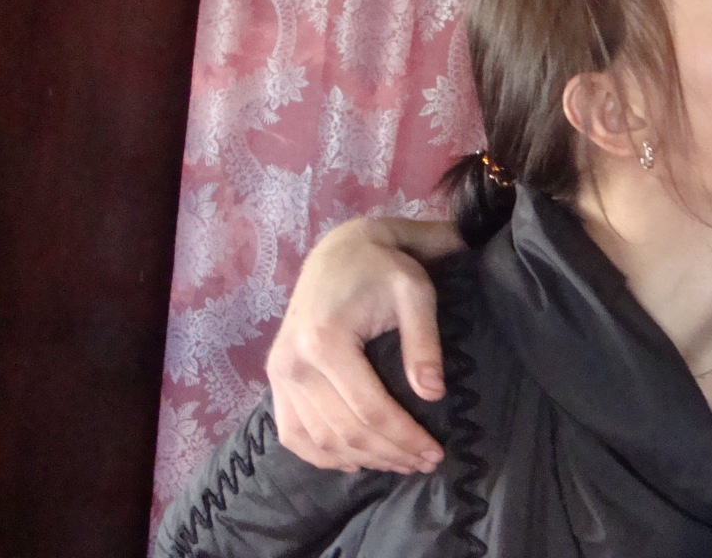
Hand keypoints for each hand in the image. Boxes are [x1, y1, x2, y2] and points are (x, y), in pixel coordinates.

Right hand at [266, 217, 448, 473]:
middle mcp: (293, 363)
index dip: (404, 438)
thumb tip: (432, 394)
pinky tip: (354, 462)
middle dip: (389, 454)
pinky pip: (292, 433)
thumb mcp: (415, 293)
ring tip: (401, 463)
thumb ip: (424, 343)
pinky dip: (321, 455)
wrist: (341, 249)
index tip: (435, 452)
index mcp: (324, 341)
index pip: (370, 410)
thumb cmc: (384, 267)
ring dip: (362, 460)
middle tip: (426, 463)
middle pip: (344, 432)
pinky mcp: (276, 378)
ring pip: (319, 440)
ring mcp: (278, 373)